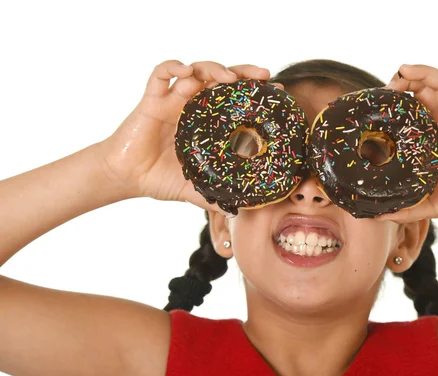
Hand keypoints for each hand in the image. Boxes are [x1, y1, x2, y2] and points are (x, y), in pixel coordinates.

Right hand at [96, 60, 270, 212]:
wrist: (126, 177)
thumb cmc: (160, 178)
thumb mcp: (194, 189)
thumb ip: (215, 197)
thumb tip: (240, 212)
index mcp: (207, 122)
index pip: (235, 100)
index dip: (255, 94)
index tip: (277, 94)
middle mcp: (193, 106)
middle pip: (221, 79)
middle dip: (244, 73)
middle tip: (264, 76)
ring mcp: (172, 99)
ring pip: (196, 71)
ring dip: (214, 69)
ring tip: (229, 78)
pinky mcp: (151, 99)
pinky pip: (159, 74)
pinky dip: (173, 67)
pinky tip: (185, 72)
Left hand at [377, 64, 437, 223]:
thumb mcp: (427, 204)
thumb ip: (404, 209)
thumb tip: (375, 217)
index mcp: (428, 135)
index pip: (409, 107)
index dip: (394, 98)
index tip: (376, 98)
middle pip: (423, 90)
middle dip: (406, 79)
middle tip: (390, 81)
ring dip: (427, 75)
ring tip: (408, 70)